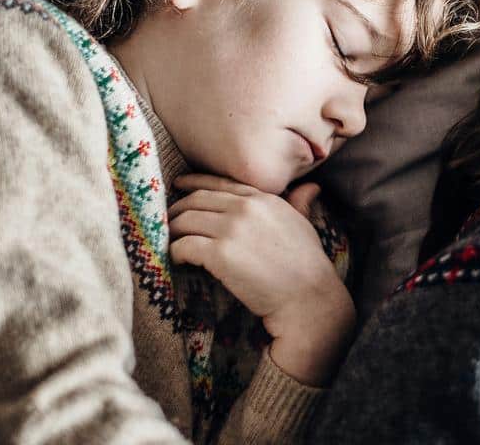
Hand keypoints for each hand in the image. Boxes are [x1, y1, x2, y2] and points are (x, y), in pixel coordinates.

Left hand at [168, 174, 354, 384]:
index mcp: (262, 199)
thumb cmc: (308, 264)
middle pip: (196, 200)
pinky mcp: (220, 254)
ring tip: (170, 242)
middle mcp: (245, 208)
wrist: (308, 297)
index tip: (178, 186)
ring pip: (185, 221)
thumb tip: (311, 187)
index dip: (194, 183)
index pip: (219, 183)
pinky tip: (177, 260)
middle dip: (178, 210)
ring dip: (173, 232)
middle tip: (167, 221)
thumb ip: (300, 202)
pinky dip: (175, 252)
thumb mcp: (305, 224)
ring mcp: (231, 230)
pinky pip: (183, 246)